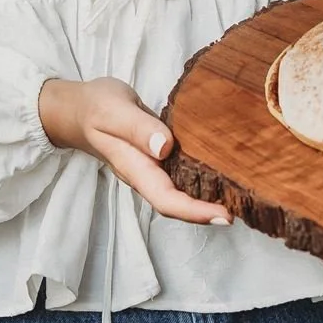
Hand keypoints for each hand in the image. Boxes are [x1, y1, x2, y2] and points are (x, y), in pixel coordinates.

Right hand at [37, 77, 231, 227]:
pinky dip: (201, 178)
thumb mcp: (113, 110)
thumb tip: (164, 147)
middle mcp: (146, 174)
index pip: (166, 199)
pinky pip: (180, 174)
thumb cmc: (95, 106)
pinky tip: (221, 172)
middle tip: (245, 208)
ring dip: (207, 199)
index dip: (195, 212)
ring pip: (180, 192)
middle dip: (208, 212)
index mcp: (134, 167)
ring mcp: (151, 167)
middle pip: (177, 204)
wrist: (78, 108)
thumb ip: (136, 128)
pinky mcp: (157, 156)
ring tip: (241, 196)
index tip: (225, 216)